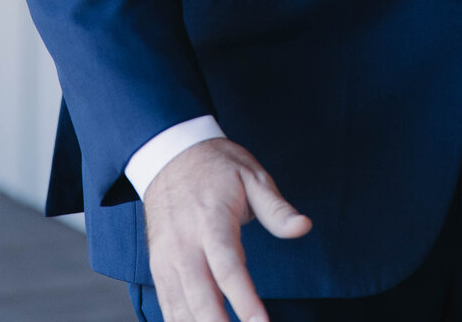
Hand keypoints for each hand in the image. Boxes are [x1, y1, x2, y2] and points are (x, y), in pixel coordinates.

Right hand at [144, 137, 311, 321]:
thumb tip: (303, 227)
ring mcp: (167, 257)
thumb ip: (276, 208)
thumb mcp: (251, 175)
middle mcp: (184, 243)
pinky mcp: (158, 267)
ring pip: (179, 306)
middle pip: (200, 295)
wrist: (170, 155)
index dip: (244, 299)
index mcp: (211, 220)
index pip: (228, 267)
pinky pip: (167, 305)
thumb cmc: (218, 167)